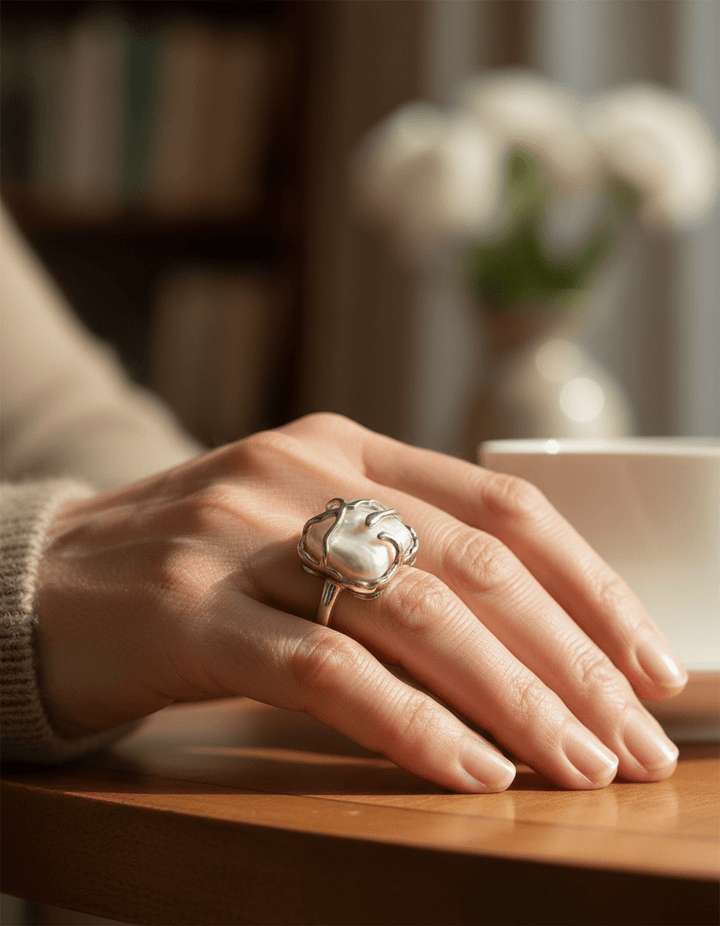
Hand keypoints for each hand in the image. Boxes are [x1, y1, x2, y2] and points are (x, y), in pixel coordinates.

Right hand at [37, 413, 685, 791]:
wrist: (41, 576)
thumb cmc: (189, 566)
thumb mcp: (299, 528)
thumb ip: (392, 551)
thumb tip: (521, 633)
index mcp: (342, 448)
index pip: (501, 505)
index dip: (589, 586)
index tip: (649, 663)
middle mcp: (302, 478)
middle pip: (475, 566)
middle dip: (574, 660)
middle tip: (638, 738)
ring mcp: (243, 540)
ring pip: (414, 615)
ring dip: (516, 700)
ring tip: (578, 766)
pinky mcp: (189, 612)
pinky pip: (325, 670)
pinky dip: (411, 725)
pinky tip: (471, 773)